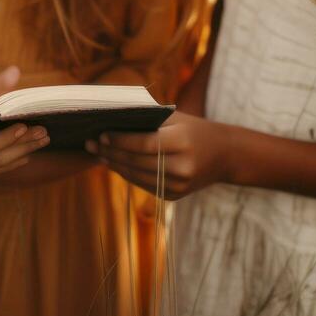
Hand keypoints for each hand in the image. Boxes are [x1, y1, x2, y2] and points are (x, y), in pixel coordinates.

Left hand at [85, 111, 229, 199]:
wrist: (224, 155)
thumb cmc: (194, 129)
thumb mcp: (175, 118)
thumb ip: (147, 119)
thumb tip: (112, 120)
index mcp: (182, 142)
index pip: (144, 143)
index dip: (120, 140)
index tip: (101, 134)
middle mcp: (182, 166)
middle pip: (137, 161)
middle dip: (111, 152)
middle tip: (90, 144)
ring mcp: (179, 185)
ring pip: (137, 176)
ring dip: (115, 165)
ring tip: (98, 153)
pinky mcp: (175, 196)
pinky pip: (144, 184)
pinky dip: (128, 174)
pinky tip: (115, 163)